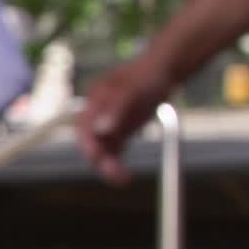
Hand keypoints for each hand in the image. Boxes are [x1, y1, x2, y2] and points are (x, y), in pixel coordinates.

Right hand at [77, 55, 171, 184]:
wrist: (164, 69)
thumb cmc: (147, 75)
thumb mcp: (133, 91)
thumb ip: (116, 110)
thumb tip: (101, 129)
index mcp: (95, 101)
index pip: (84, 127)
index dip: (87, 144)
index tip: (96, 158)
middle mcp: (98, 113)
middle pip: (92, 141)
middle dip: (100, 160)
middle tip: (116, 176)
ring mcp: (110, 123)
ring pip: (104, 149)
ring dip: (110, 165)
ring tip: (123, 179)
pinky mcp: (121, 130)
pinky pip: (115, 151)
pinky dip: (118, 163)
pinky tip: (124, 176)